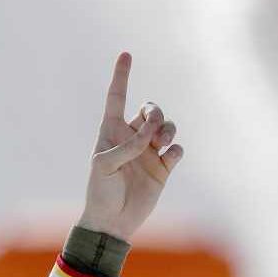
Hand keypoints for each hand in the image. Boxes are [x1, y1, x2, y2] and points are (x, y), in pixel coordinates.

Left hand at [77, 52, 183, 242]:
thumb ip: (126, 146)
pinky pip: (177, 149)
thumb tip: (151, 134)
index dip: (121, 76)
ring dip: (168, 129)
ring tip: (161, 143)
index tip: (126, 55)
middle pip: (150, 109)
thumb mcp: (104, 166)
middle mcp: (131, 139)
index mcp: (111, 132)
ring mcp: (148, 153)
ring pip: (167, 126)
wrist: (113, 222)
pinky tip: (168, 157)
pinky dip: (175, 149)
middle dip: (156, 112)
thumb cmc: (100, 192)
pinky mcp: (162, 168)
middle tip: (152, 129)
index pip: (116, 98)